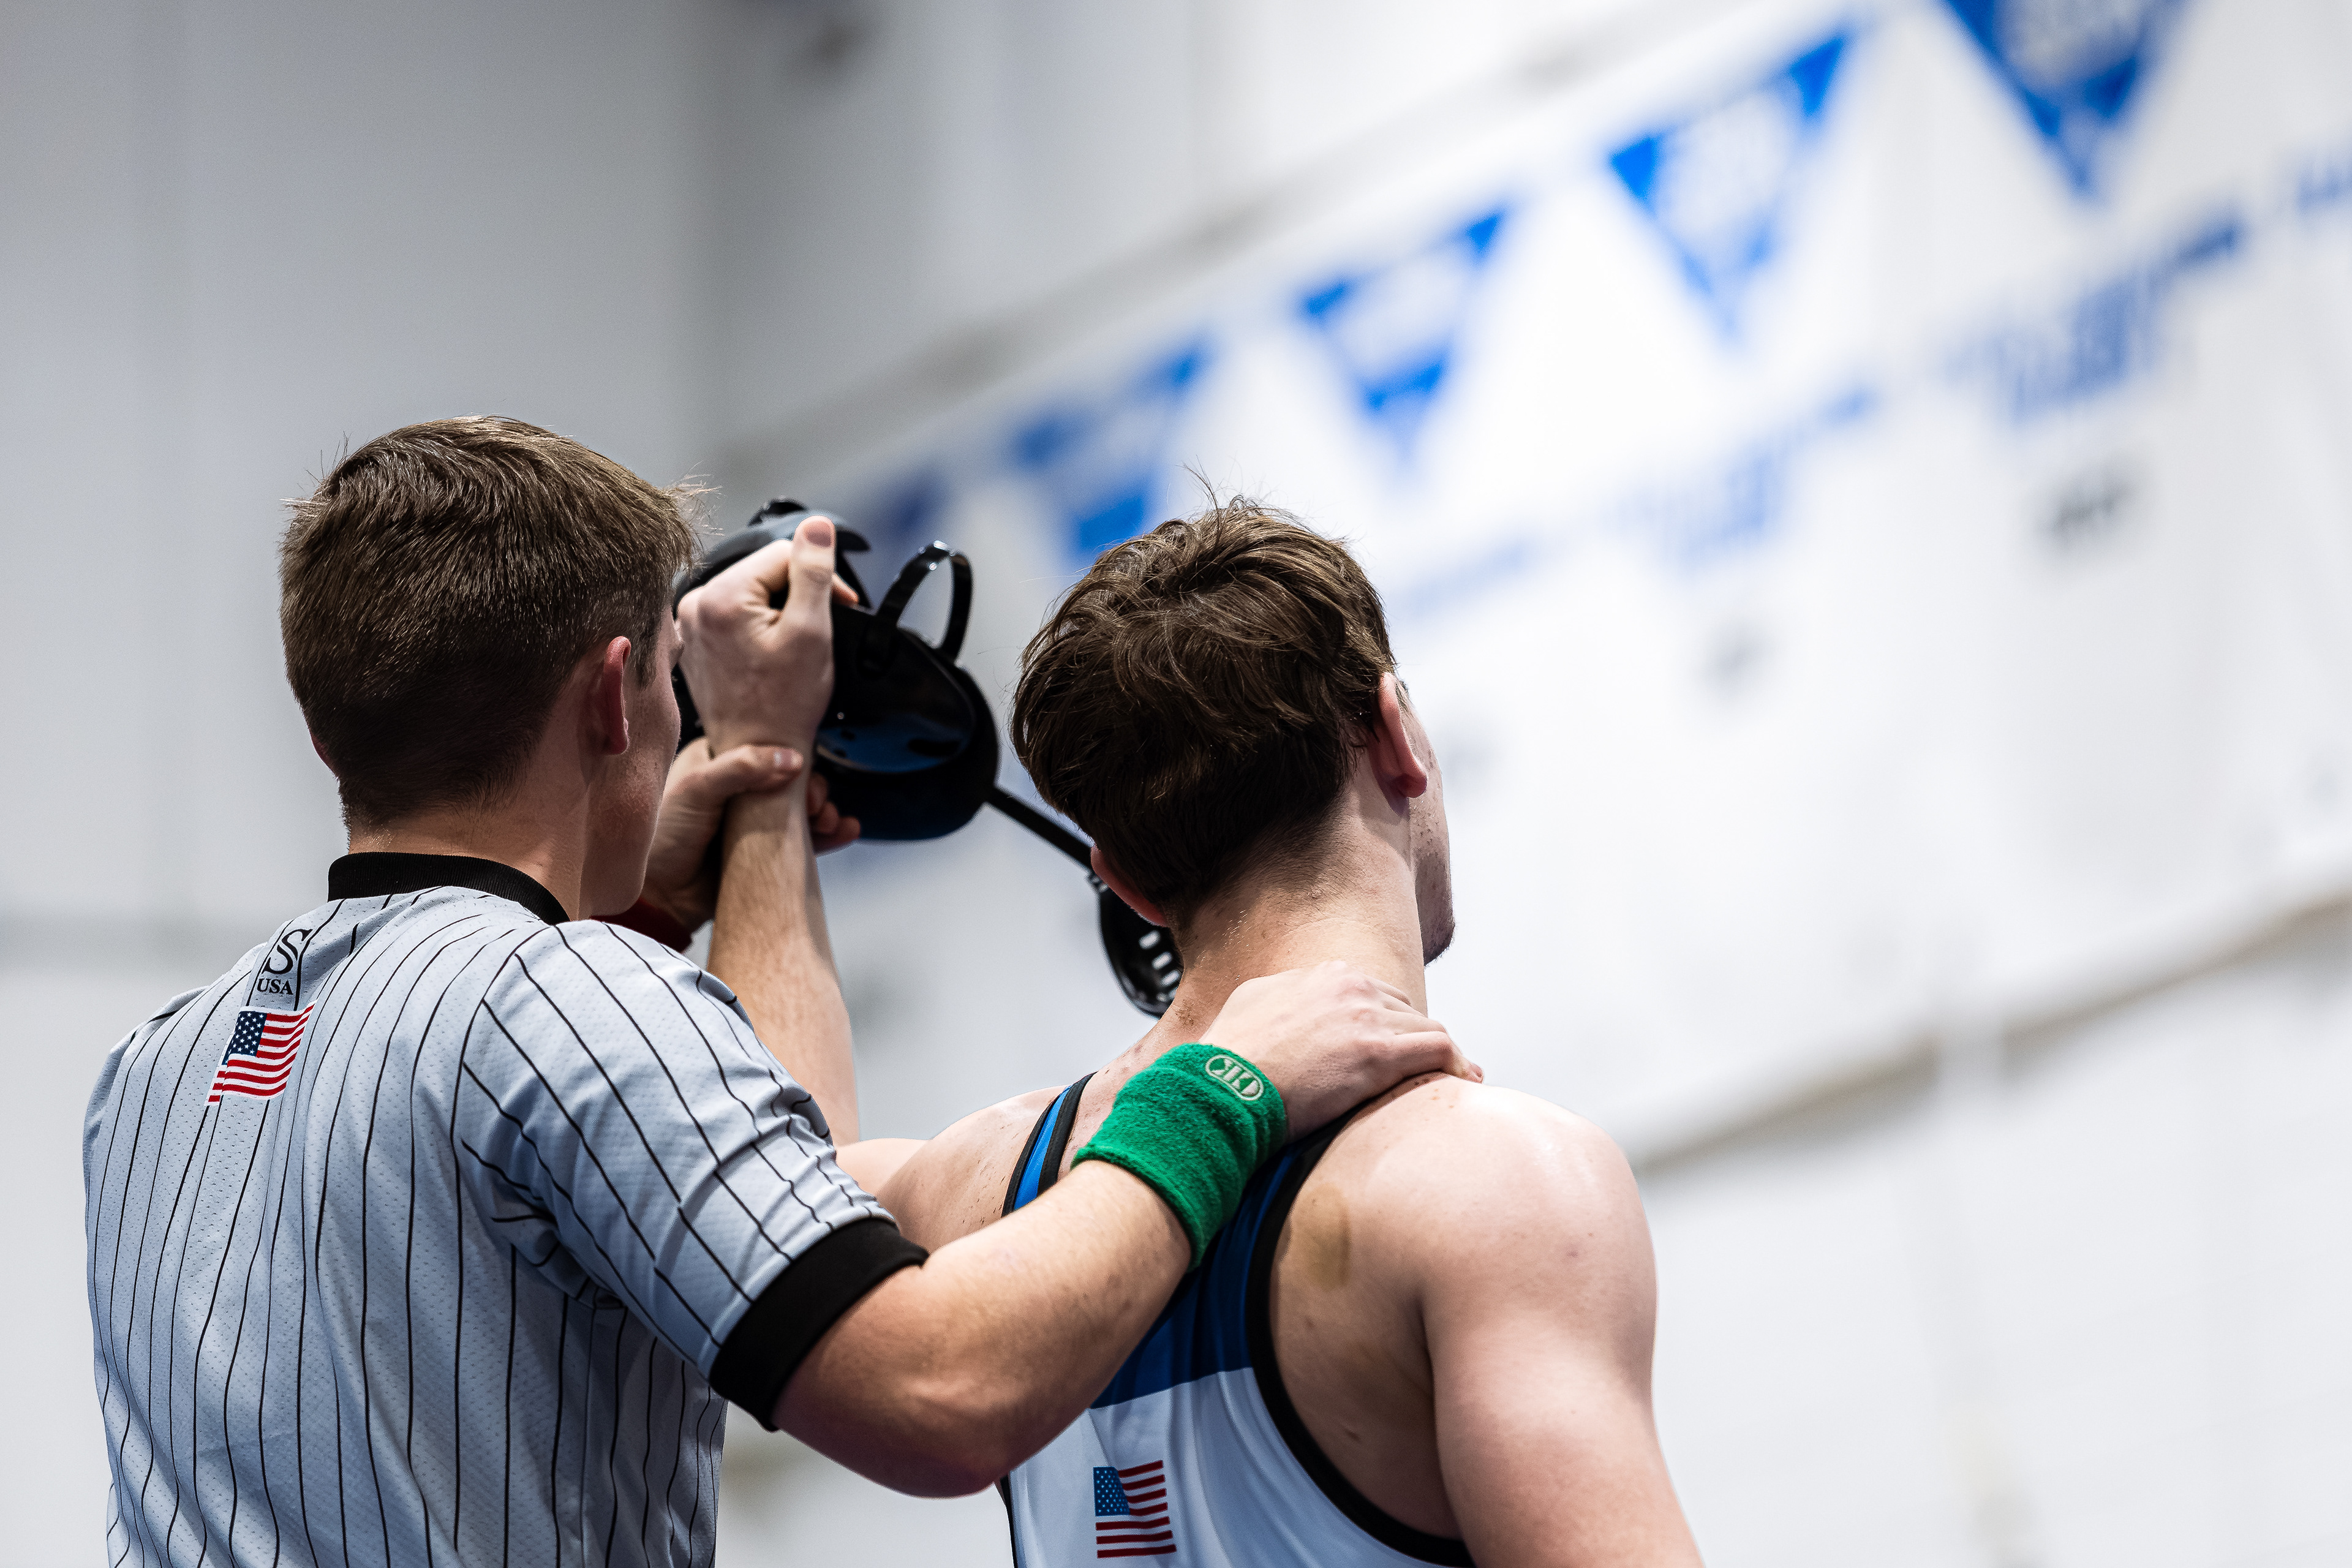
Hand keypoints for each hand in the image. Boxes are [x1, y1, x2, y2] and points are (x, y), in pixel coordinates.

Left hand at [637, 740, 861, 930]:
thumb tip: (791, 759)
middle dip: (812, 788)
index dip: (788, 755)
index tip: (801, 769)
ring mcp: (753, 822)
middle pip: (790, 779)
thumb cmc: (663, 838)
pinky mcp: (765, 852)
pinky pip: (805, 840)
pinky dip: (828, 836)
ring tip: (829, 820)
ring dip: (824, 811)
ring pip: (801, 809)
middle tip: (814, 804)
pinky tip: (845, 831)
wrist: (659, 897)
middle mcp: (738, 789)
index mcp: (717, 761)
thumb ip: (742, 767)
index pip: (763, 748)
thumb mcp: (697, 789)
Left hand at [677, 515, 858, 755]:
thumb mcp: (810, 631)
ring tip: (793, 645)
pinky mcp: (695, 639)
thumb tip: (816, 526)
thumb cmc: (784, 704)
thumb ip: (814, 572)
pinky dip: (761, 624)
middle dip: (798, 592)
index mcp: (720, 596)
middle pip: (764, 570)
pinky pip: (736, 612)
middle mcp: (695, 604)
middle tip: (819, 629)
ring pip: (753, 591)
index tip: (842, 604)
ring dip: (781, 609)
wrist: (758, 750)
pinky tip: (772, 652)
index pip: (783, 552)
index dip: (821, 574)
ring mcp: (691, 623)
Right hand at [1201, 961, 1478, 1139]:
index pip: (1375, 993)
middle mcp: (1350, 987)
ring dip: (1439, 1055)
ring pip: (1428, 1028)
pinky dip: (1457, 1064)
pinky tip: (1463, 1081)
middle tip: (1420, 1068)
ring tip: (1452, 1078)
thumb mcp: (1251, 1004)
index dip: (1387, 1022)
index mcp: (1323, 975)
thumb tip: (1287, 1007)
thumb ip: (1282, 997)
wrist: (1221, 1085)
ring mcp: (1367, 1017)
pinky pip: (1439, 1050)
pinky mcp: (1379, 1053)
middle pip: (1405, 1010)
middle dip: (1413, 1038)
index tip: (1392, 1044)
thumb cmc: (1228, 1058)